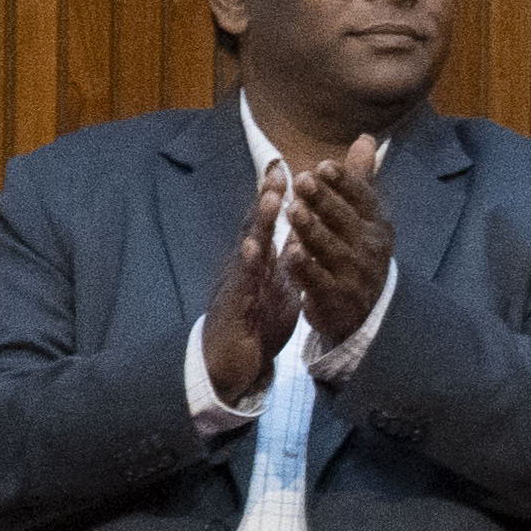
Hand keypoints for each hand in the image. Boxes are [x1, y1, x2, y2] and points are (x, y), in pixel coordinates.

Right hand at [198, 186, 291, 405]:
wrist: (231, 363)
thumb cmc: (255, 321)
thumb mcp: (278, 286)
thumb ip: (285, 260)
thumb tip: (300, 233)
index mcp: (259, 261)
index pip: (268, 224)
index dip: (277, 196)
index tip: (289, 167)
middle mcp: (245, 266)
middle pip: (256, 226)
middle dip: (267, 197)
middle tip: (279, 167)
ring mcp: (238, 284)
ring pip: (249, 247)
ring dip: (260, 221)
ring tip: (273, 196)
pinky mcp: (235, 307)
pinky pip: (242, 283)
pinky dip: (248, 265)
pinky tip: (254, 248)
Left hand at [279, 135, 393, 346]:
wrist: (365, 311)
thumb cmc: (358, 253)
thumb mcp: (363, 217)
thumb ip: (359, 179)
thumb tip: (367, 138)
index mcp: (376, 224)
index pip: (363, 198)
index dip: (344, 182)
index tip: (324, 165)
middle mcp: (369, 247)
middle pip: (345, 219)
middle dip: (324, 199)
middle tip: (303, 180)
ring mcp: (354, 273)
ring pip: (330, 248)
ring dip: (312, 229)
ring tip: (293, 210)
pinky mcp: (336, 297)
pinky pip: (317, 280)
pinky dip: (304, 268)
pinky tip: (288, 254)